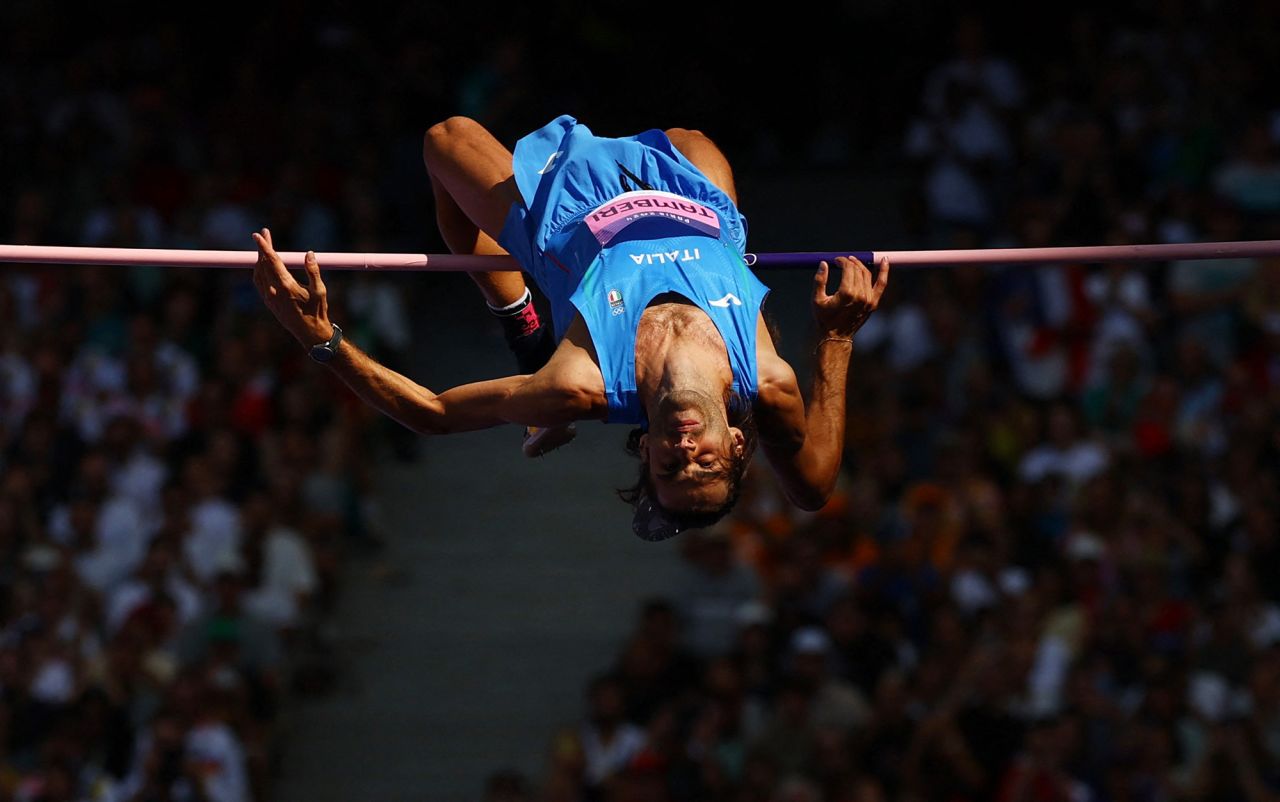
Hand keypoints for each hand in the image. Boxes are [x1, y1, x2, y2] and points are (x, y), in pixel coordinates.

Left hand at [251, 227, 331, 345]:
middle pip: (263, 263)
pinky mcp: (268, 302)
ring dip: (259, 259)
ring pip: (258, 272)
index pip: (272, 260)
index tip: (258, 234)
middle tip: (264, 234)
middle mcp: (274, 291)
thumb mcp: (320, 290)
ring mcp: (269, 297)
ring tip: (264, 248)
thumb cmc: (317, 311)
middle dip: (262, 247)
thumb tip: (309, 254)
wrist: (310, 333)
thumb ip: (313, 271)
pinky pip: (259, 282)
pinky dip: (259, 270)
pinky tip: (263, 265)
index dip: (264, 246)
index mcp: (286, 286)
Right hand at [811, 255, 889, 338]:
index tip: (836, 260)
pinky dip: (884, 272)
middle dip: (850, 262)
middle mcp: (860, 296)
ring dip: (860, 266)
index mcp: (846, 294)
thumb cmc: (824, 318)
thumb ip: (820, 280)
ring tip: (854, 262)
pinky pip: (881, 284)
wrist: (836, 336)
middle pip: (857, 270)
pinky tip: (885, 261)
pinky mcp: (874, 303)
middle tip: (843, 261)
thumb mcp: (817, 299)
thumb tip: (824, 263)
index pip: (848, 268)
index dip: (842, 261)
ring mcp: (869, 300)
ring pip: (867, 275)